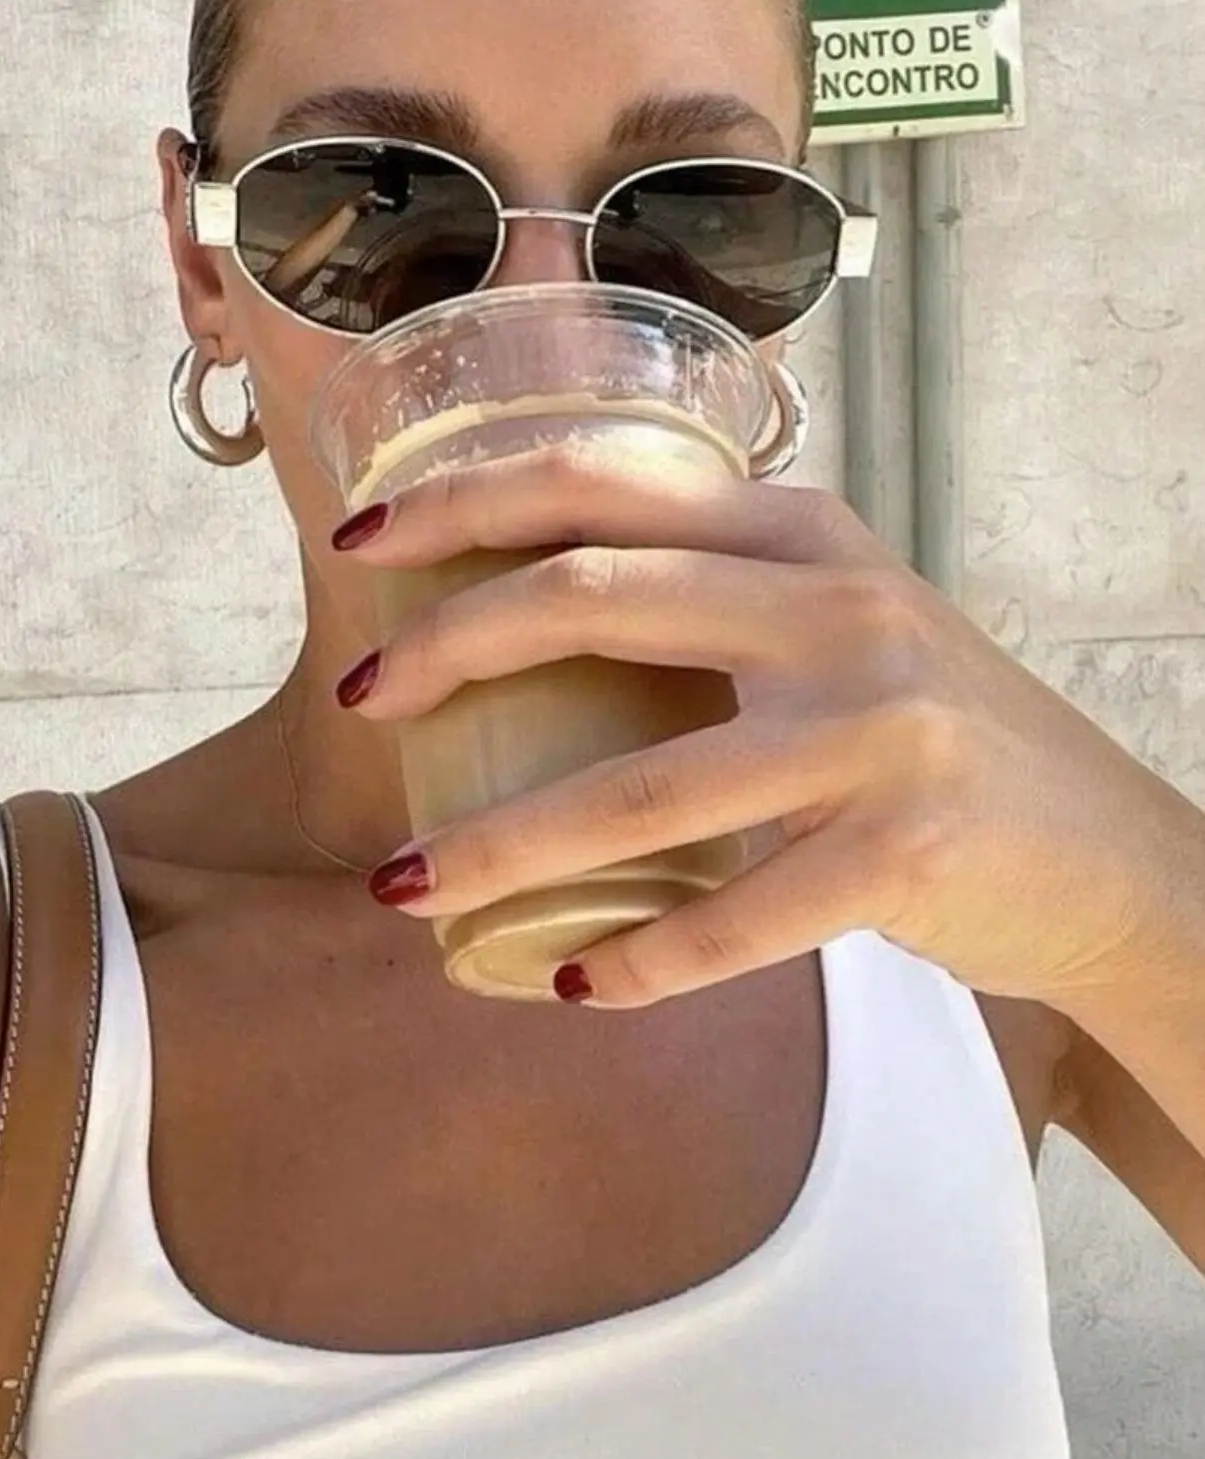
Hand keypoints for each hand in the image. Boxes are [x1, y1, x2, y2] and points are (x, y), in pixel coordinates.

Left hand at [336, 445, 1204, 1010]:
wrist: (1102, 853)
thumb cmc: (934, 736)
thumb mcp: (837, 622)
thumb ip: (720, 591)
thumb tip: (527, 604)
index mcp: (806, 530)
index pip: (604, 477)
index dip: (464, 498)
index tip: (363, 539)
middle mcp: (840, 605)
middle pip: (595, 596)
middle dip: (447, 646)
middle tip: (356, 699)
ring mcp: (879, 729)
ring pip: (641, 786)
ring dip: (497, 845)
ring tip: (403, 886)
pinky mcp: (909, 852)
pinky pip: (734, 921)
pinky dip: (638, 963)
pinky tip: (571, 980)